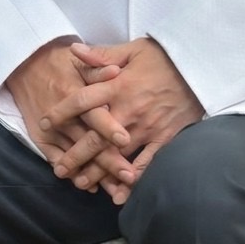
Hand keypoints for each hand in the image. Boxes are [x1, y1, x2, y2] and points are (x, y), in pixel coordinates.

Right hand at [6, 38, 135, 198]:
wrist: (25, 66)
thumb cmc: (58, 62)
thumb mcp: (78, 61)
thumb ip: (98, 67)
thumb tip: (118, 71)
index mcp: (73, 93)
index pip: (93, 113)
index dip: (109, 127)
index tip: (126, 140)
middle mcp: (63, 116)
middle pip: (88, 142)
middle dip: (108, 160)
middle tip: (128, 176)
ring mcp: (52, 131)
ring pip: (76, 157)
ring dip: (96, 174)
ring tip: (116, 190)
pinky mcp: (42, 140)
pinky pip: (58, 161)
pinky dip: (74, 175)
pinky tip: (92, 186)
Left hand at [42, 38, 203, 200]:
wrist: (200, 66)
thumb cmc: (164, 56)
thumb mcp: (132, 49)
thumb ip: (102, 55)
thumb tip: (73, 51)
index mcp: (119, 84)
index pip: (82, 100)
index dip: (61, 111)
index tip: (44, 122)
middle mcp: (130, 109)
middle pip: (95, 136)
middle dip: (75, 154)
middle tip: (58, 168)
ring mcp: (147, 126)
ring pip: (116, 155)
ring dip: (97, 171)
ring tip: (80, 182)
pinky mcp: (165, 138)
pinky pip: (146, 164)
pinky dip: (131, 180)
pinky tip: (118, 194)